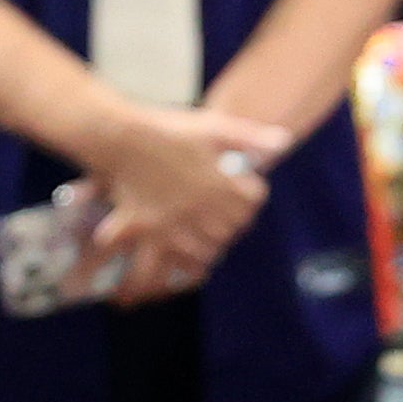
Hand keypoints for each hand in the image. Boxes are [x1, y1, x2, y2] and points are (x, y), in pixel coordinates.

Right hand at [88, 105, 290, 301]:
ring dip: (208, 249)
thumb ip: (249, 137)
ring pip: (204, 251)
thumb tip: (284, 142)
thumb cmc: (165, 130)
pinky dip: (166, 272)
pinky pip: (156, 262)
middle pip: (230, 230)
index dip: (251, 195)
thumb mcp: (212, 126)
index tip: (245, 189)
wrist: (118, 136)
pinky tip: (169, 274)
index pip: (252, 200)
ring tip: (205, 244)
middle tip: (226, 217)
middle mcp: (201, 209)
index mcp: (220, 184)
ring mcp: (173, 224)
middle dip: (232, 224)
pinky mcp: (146, 230)